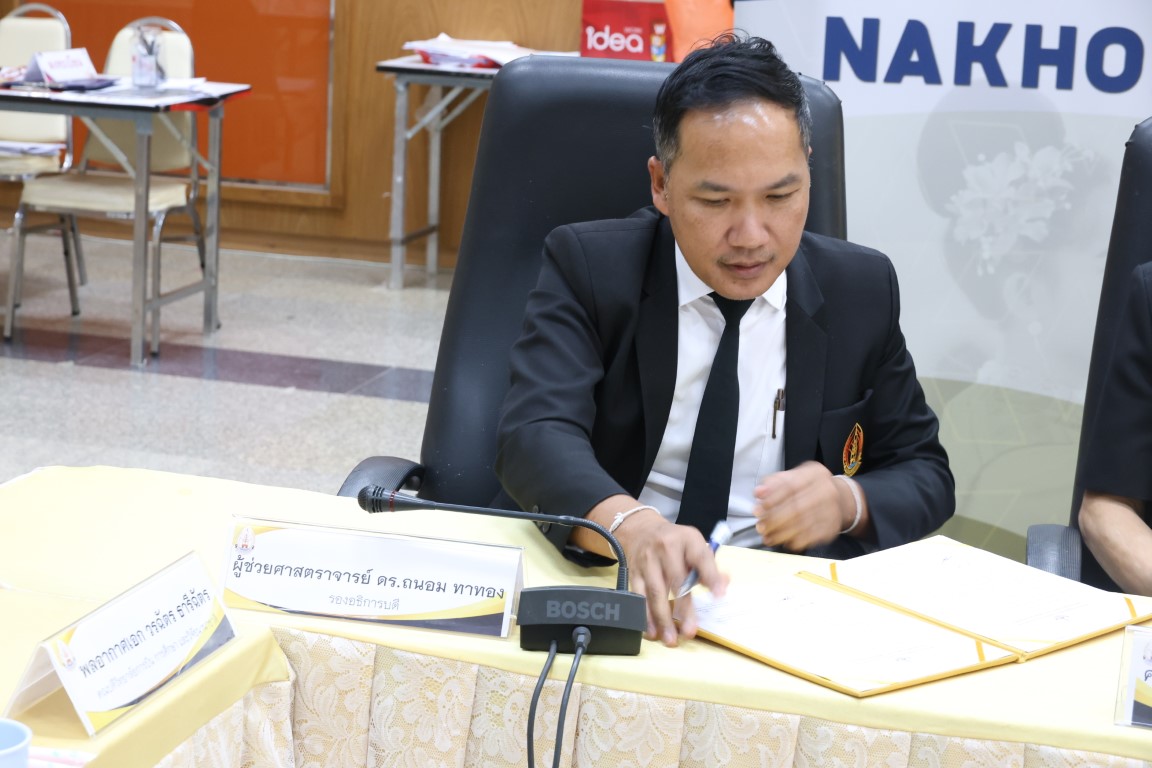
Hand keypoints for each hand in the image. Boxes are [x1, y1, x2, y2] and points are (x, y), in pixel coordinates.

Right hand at [613, 512, 727, 646]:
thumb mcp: (694, 545)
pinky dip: (645, 616)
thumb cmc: (675, 543)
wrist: (641, 531)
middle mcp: (665, 548)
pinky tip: (651, 631)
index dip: (710, 576)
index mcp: (687, 539)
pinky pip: (638, 596)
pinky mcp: (633, 573)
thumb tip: (721, 588)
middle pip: (675, 580)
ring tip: (670, 639)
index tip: (718, 596)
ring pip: (654, 592)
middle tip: (690, 631)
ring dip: (662, 618)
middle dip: (683, 608)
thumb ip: (709, 567)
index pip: (701, 557)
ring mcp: (647, 561)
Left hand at [753, 461, 846, 550]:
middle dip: (774, 520)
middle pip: (796, 508)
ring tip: (767, 537)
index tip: (757, 510)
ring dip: (781, 534)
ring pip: (802, 525)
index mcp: (815, 474)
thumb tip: (758, 492)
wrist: (840, 499)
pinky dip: (794, 541)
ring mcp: (833, 510)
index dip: (771, 500)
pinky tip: (783, 542)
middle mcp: (827, 490)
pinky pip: (811, 537)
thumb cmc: (809, 488)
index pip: (790, 487)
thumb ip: (774, 483)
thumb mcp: (794, 477)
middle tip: (760, 527)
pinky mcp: (833, 527)